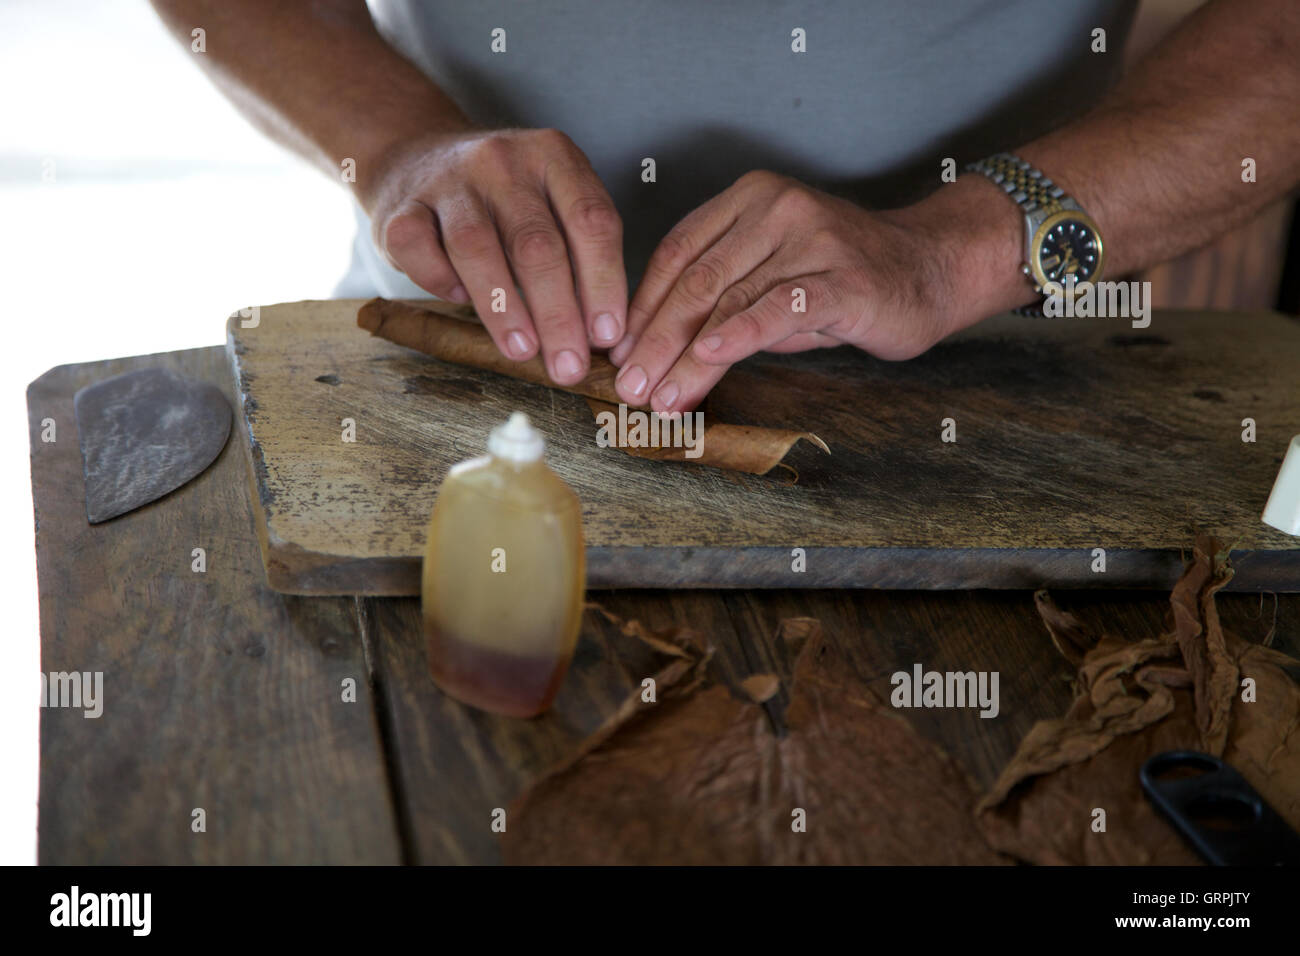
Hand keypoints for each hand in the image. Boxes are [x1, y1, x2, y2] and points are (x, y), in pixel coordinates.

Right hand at [366, 128, 626, 385]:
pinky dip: (441, 282)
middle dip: (558, 314)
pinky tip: (461, 301)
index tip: (608, 336)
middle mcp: (502, 161)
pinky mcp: (401, 207)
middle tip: (569, 365)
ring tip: (524, 351)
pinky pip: (419, 250)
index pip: (592, 221)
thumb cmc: (501, 199)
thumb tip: (600, 335)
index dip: (604, 283)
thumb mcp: (551, 202)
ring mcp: (448, 180)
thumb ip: (578, 252)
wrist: (417, 157)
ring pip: (476, 248)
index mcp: (553, 156)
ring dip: (504, 309)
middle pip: (537, 243)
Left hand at [609, 170, 962, 412]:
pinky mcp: (843, 278)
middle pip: (696, 280)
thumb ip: (721, 302)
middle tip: (630, 386)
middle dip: (655, 340)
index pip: (678, 253)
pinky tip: (710, 358)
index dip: (641, 306)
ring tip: (661, 396)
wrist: (932, 268)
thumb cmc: (843, 280)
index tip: (617, 352)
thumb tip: (656, 355)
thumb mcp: (773, 280)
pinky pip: (779, 308)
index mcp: (749, 199)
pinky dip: (739, 335)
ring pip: (730, 300)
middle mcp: (776, 208)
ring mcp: (812, 239)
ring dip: (687, 356)